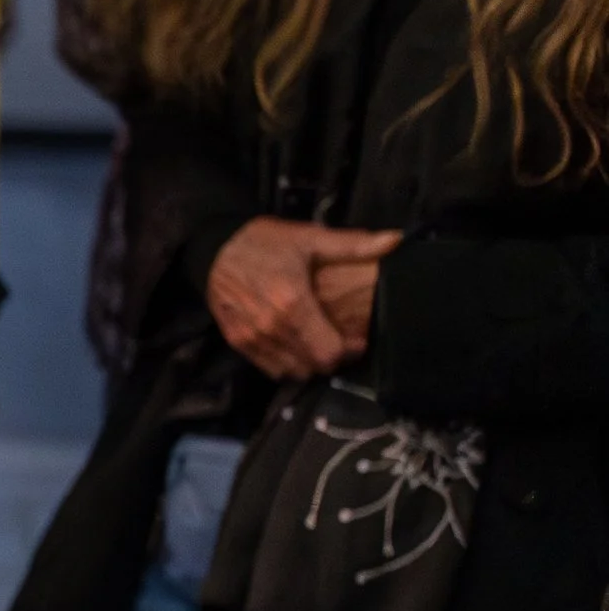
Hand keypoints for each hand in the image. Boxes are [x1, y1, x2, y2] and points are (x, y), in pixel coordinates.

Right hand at [206, 220, 400, 380]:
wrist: (213, 249)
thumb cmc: (265, 242)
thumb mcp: (310, 238)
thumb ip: (353, 245)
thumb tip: (397, 240)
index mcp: (293, 305)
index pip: (329, 353)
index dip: (349, 350)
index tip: (356, 338)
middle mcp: (271, 328)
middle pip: (313, 367)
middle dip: (331, 358)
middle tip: (338, 339)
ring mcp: (252, 339)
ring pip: (292, 372)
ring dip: (308, 362)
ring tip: (316, 343)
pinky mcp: (238, 343)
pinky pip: (270, 369)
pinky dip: (286, 363)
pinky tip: (293, 344)